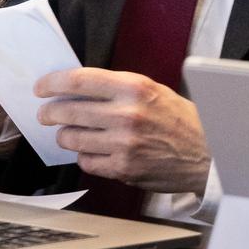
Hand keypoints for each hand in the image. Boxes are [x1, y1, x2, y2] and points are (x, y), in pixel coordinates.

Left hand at [34, 67, 210, 193]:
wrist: (207, 153)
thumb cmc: (179, 119)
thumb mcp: (152, 90)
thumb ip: (116, 88)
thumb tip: (78, 89)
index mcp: (134, 87)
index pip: (80, 80)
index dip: (53, 83)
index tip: (41, 87)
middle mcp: (126, 114)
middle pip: (69, 110)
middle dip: (50, 112)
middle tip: (45, 113)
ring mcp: (123, 144)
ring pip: (72, 138)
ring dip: (65, 136)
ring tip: (69, 134)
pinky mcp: (123, 168)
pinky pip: (86, 161)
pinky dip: (84, 156)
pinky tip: (91, 151)